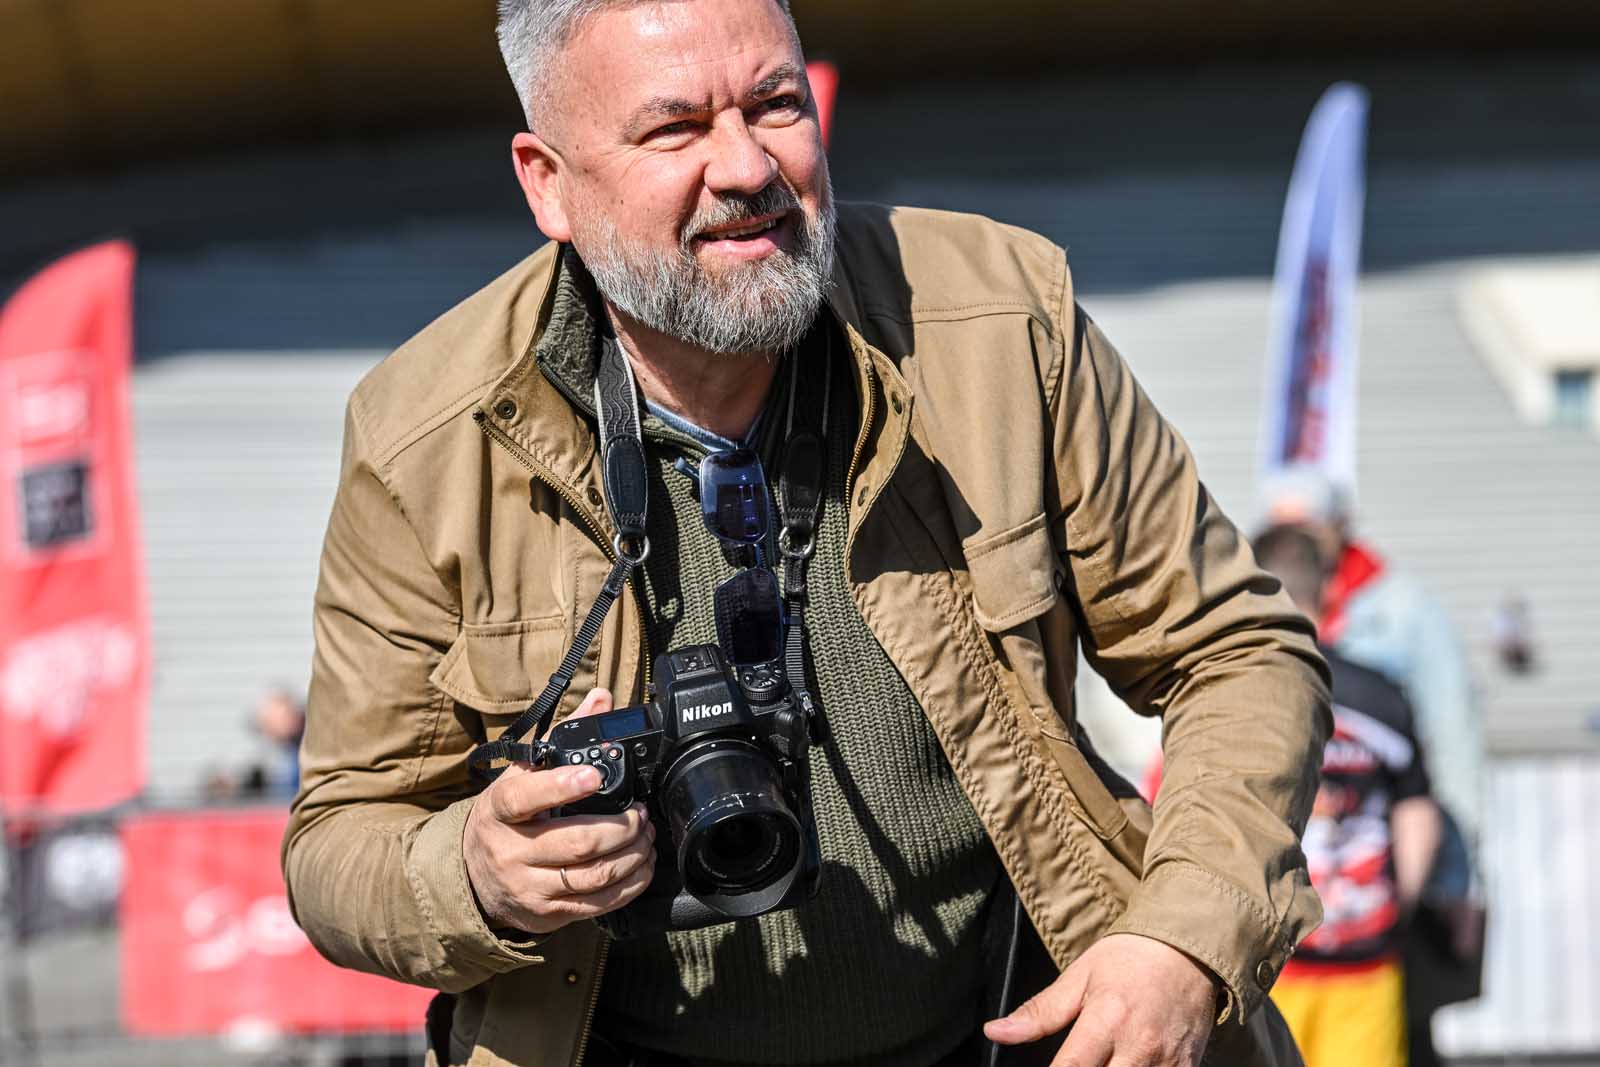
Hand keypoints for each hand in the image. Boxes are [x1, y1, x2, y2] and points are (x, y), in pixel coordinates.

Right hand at [464, 688, 656, 933]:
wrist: (472, 876)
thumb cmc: (505, 818)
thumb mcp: (521, 776)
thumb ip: (563, 736)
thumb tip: (601, 699)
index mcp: (499, 809)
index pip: (525, 797)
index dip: (561, 786)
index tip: (594, 776)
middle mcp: (510, 850)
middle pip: (577, 843)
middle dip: (622, 827)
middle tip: (641, 814)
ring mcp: (528, 887)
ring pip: (593, 876)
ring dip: (633, 855)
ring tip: (646, 836)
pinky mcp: (547, 914)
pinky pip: (598, 904)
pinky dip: (630, 884)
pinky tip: (641, 865)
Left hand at [985, 933, 1216, 1066]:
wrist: (1190, 947)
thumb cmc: (1130, 957)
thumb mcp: (1080, 976)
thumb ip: (1040, 1012)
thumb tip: (995, 1032)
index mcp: (1106, 1020)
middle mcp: (1139, 1046)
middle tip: (1076, 1063)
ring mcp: (1167, 1062)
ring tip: (1102, 1060)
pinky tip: (1126, 1064)